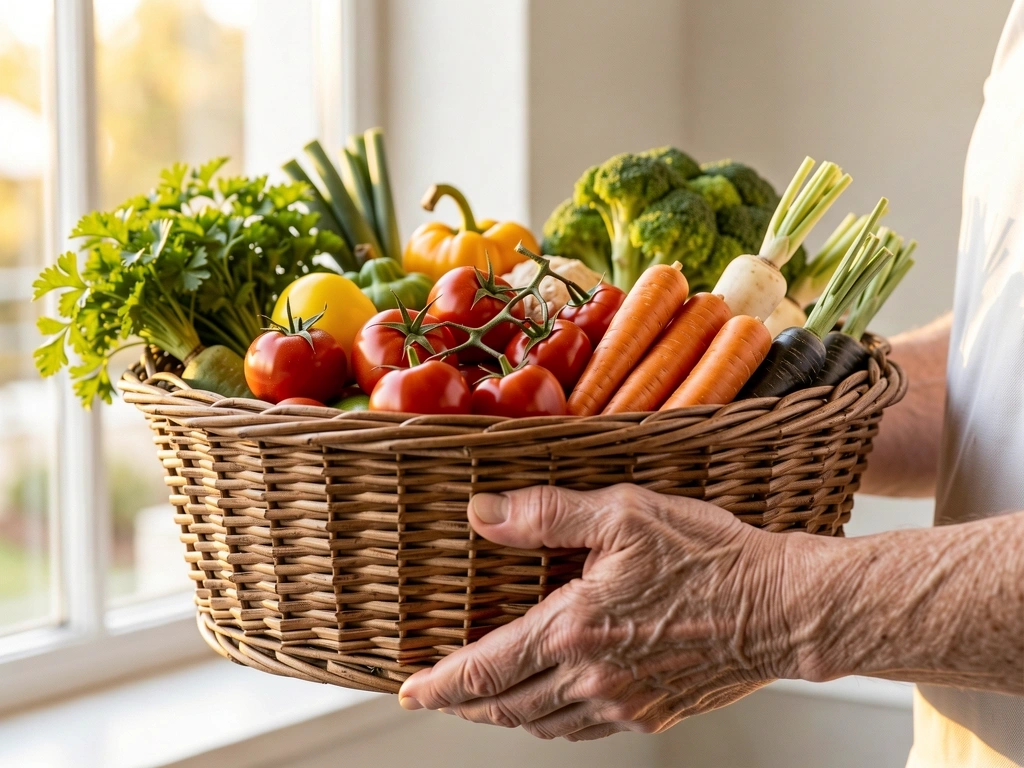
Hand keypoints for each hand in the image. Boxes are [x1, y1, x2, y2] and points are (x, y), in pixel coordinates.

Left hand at [397, 484, 799, 740]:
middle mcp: (592, 678)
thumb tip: (484, 513)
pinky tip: (549, 707)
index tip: (409, 689)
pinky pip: (582, 731)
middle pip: (504, 706)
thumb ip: (546, 514)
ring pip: (540, 725)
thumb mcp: (623, 514)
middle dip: (460, 705)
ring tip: (484, 700)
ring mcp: (623, 703)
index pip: (485, 668)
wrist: (783, 608)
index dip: (439, 682)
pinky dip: (550, 722)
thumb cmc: (711, 556)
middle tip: (435, 698)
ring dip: (502, 715)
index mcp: (575, 629)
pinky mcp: (652, 713)